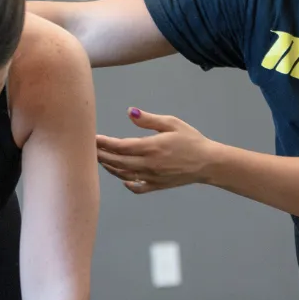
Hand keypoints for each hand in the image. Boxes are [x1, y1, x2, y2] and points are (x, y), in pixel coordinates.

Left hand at [95, 107, 218, 193]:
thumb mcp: (172, 123)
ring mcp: (151, 177)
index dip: (103, 143)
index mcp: (151, 147)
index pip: (120, 146)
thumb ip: (148, 119)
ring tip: (101, 159)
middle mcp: (148, 164)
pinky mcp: (157, 186)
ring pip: (123, 175)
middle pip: (117, 161)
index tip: (92, 138)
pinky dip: (127, 184)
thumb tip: (129, 112)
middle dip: (101, 155)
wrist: (209, 162)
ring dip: (110, 167)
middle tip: (90, 149)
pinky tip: (122, 178)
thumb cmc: (191, 140)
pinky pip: (137, 187)